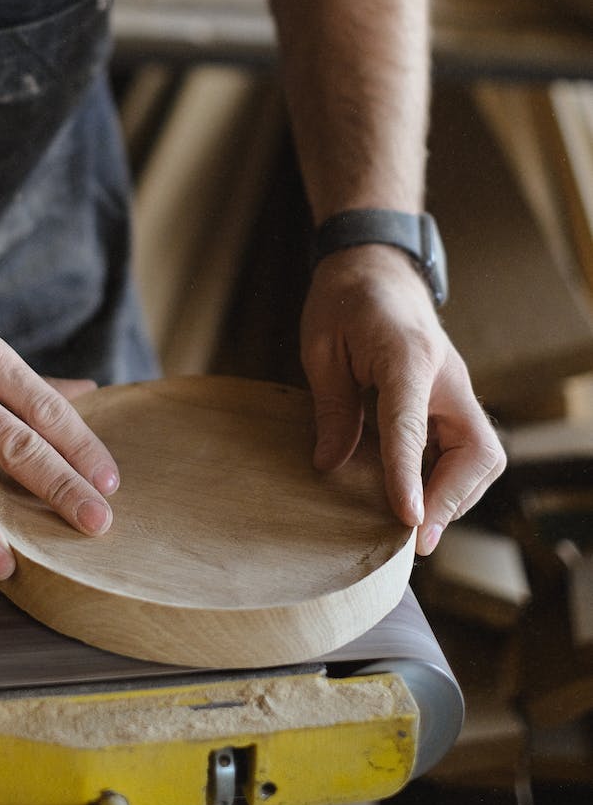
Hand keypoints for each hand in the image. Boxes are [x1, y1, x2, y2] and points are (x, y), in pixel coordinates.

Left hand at [300, 244, 504, 555]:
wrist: (376, 266)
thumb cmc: (344, 301)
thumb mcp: (321, 347)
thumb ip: (332, 406)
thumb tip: (331, 465)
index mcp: (406, 355)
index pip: (412, 424)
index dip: (409, 475)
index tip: (408, 520)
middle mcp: (446, 374)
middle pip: (477, 450)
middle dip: (452, 499)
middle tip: (415, 537)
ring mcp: (457, 387)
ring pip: (482, 456)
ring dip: (455, 495)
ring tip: (414, 524)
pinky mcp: (455, 398)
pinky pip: (467, 450)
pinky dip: (448, 480)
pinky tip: (416, 496)